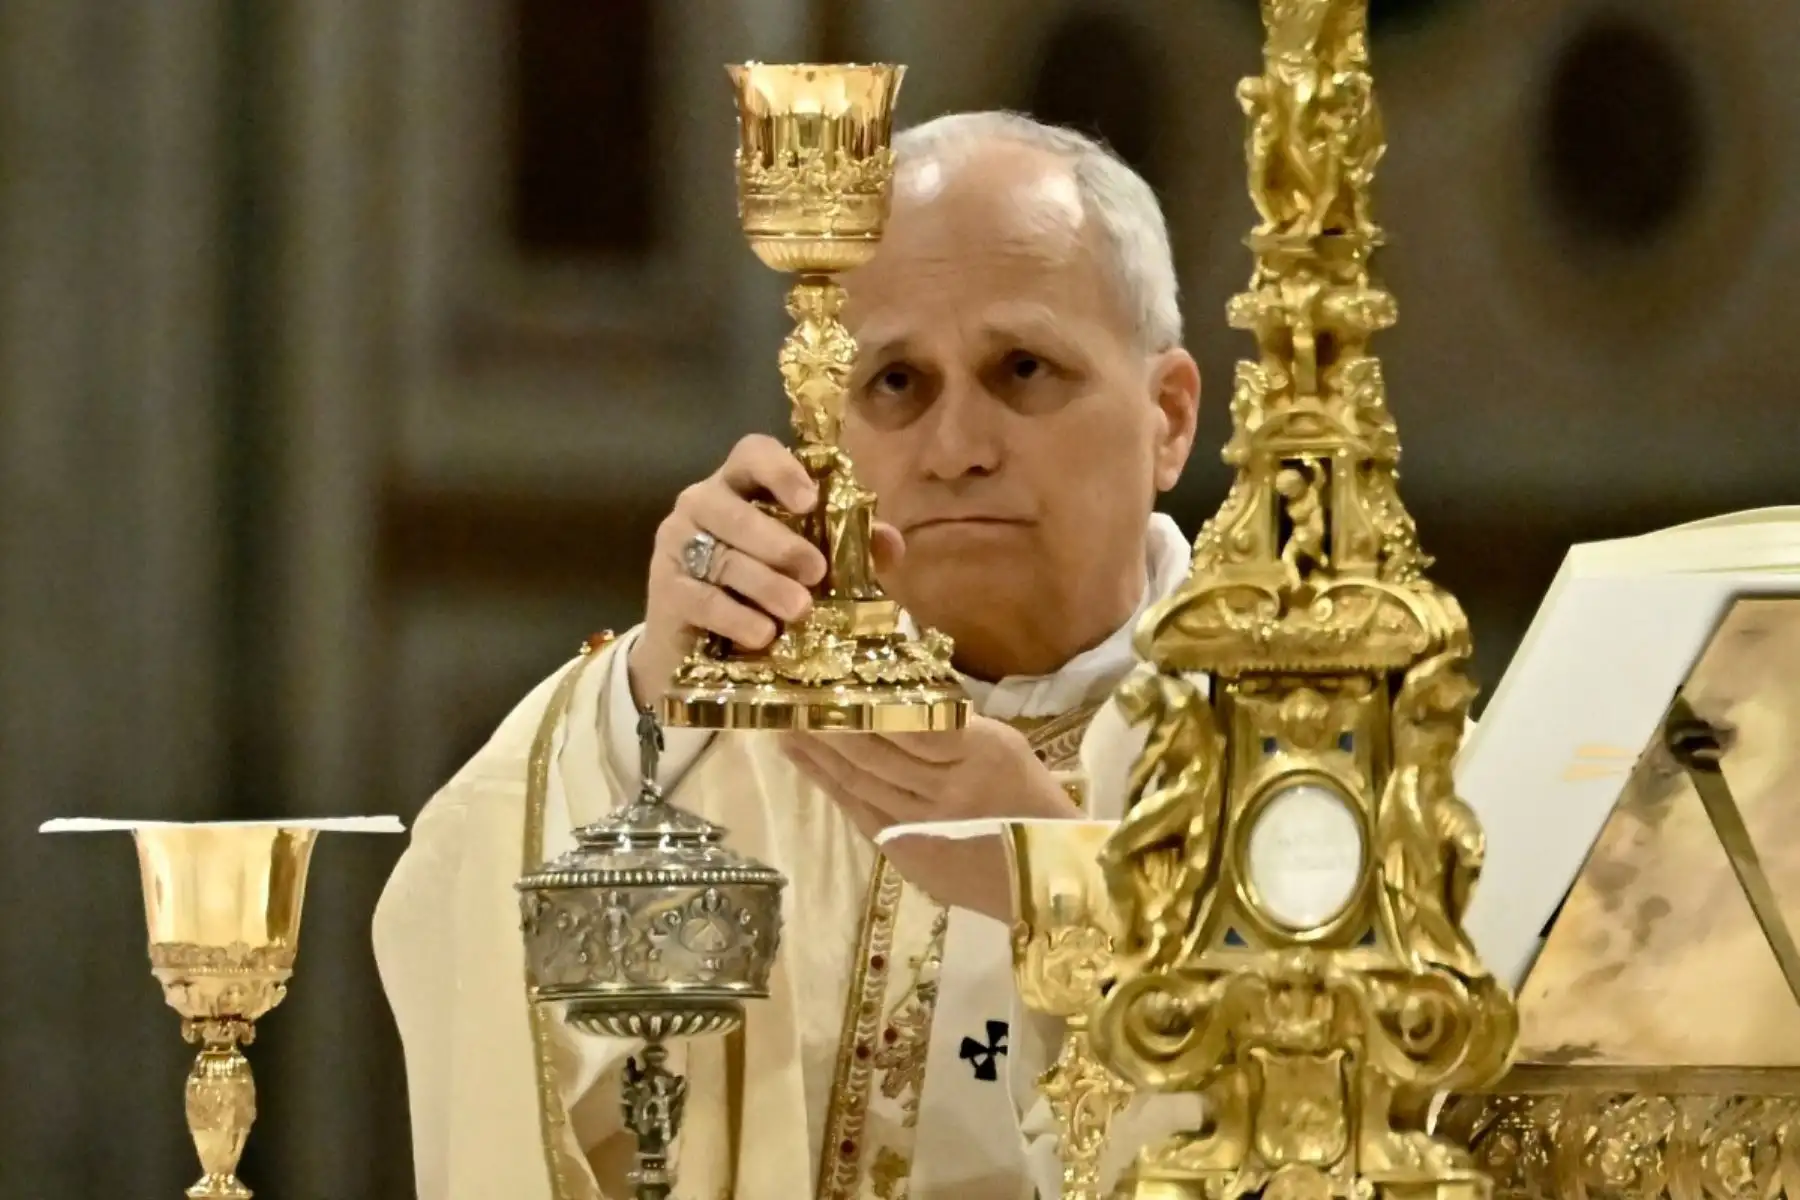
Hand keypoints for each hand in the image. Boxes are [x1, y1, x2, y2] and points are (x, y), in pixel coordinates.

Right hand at [627, 433, 903, 704]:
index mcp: (740, 485)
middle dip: (778, 541)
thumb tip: (891, 542)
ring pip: (723, 558)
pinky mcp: (665, 588)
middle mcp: (702, 504)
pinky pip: (702, 598)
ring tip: (798, 610)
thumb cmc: (759, 591)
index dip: (780, 470)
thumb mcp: (807, 567)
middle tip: (815, 571)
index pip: (752, 453)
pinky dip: (736, 617)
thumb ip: (850, 549)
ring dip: (765, 585)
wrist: (695, 647)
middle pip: (734, 510)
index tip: (809, 501)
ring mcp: (676, 544)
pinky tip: (763, 634)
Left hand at [781, 716, 1080, 920]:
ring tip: (785, 724)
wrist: (1047, 875)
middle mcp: (948, 789)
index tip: (834, 678)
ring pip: (861, 781)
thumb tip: (898, 690)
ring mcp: (924, 826)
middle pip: (876, 751)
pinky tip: (806, 764)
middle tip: (792, 695)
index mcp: (980, 753)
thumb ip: (954, 721)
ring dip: (818, 752)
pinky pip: (861, 812)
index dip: (867, 702)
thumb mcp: (1005, 743)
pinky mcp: (907, 854)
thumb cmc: (1031, 797)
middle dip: (830, 723)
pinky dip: (830, 786)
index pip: (911, 721)